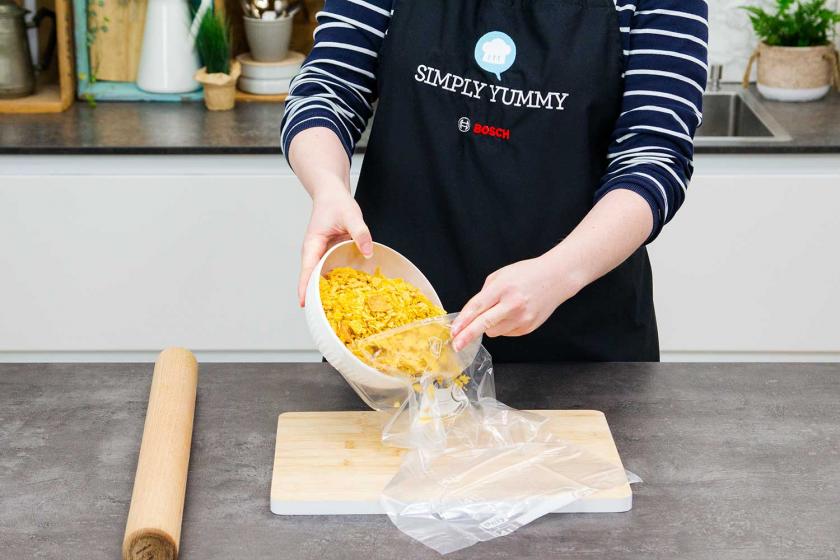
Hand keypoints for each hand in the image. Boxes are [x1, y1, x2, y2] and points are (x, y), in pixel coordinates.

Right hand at [298, 189, 372, 305]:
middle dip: (315, 295)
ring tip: (334, 310)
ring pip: (320, 276)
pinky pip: (329, 271)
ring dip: (325, 291)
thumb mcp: (351, 215)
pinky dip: (335, 282)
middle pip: (311, 278)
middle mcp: (314, 252)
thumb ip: (360, 233)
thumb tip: (367, 252)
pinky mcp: (329, 254)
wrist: (331, 194)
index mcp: (313, 243)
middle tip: (323, 315)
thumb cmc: (336, 203)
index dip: (305, 286)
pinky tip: (345, 294)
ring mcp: (321, 254)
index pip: (308, 268)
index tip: (304, 303)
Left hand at [449, 256, 582, 350]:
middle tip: (456, 345)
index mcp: (503, 288)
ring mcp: (522, 318)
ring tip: (499, 311)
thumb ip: (484, 293)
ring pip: (493, 331)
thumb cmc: (527, 274)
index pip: (478, 307)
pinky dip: (503, 326)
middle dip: (467, 336)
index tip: (453, 331)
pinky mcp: (528, 327)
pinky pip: (506, 332)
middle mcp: (513, 305)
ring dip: (488, 326)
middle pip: (484, 324)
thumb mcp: (501, 275)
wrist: (556, 278)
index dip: (463, 321)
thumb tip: (471, 314)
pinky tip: (512, 314)